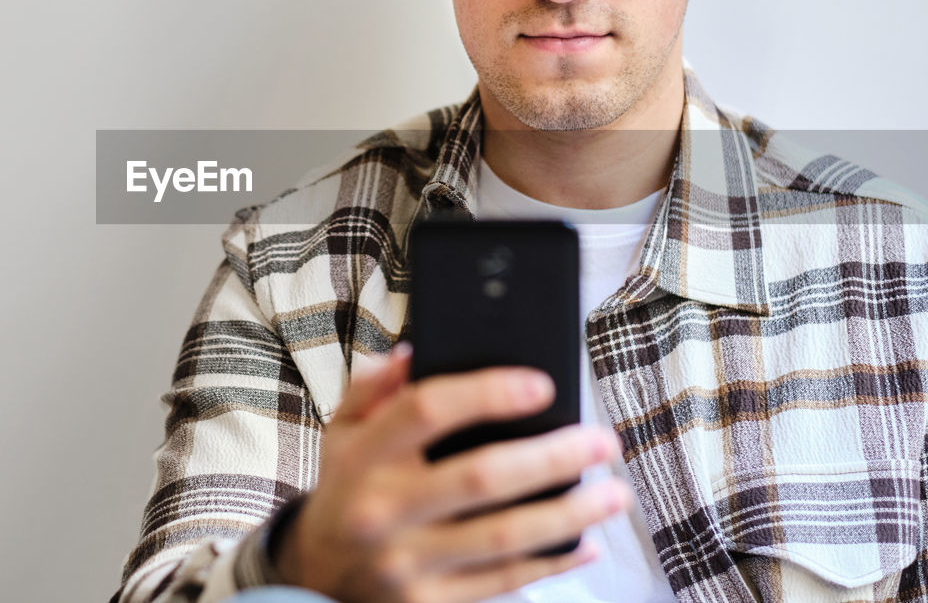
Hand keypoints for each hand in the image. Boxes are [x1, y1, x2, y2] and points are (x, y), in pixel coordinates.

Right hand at [272, 344, 630, 602]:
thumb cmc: (348, 487)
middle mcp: (383, 509)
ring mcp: (407, 562)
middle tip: (603, 440)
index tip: (542, 384)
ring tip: (615, 493)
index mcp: (363, 455)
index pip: (426, 410)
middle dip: (552, 457)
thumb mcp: (342, 430)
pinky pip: (502, 582)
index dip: (487, 393)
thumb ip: (372, 387)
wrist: (316, 573)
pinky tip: (586, 542)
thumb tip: (412, 352)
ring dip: (569, 514)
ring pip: (503, 537)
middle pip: (480, 476)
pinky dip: (552, 563)